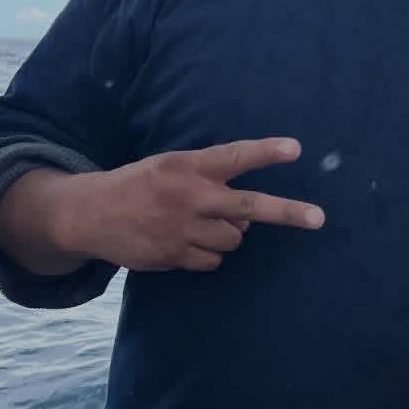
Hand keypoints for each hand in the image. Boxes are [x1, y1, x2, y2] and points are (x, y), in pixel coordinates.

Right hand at [57, 138, 324, 273]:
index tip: (296, 149)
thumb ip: (207, 180)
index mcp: (187, 166)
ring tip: (201, 224)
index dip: (265, 152)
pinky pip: (214, 260)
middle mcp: (190, 197)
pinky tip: (186, 242)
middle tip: (319, 218)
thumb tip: (246, 217)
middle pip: (249, 207)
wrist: (90, 214)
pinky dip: (210, 254)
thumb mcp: (169, 166)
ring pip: (235, 239)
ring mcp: (183, 229)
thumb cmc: (140, 185)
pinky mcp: (175, 255)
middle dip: (287, 212)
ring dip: (230, 234)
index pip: (234, 157)